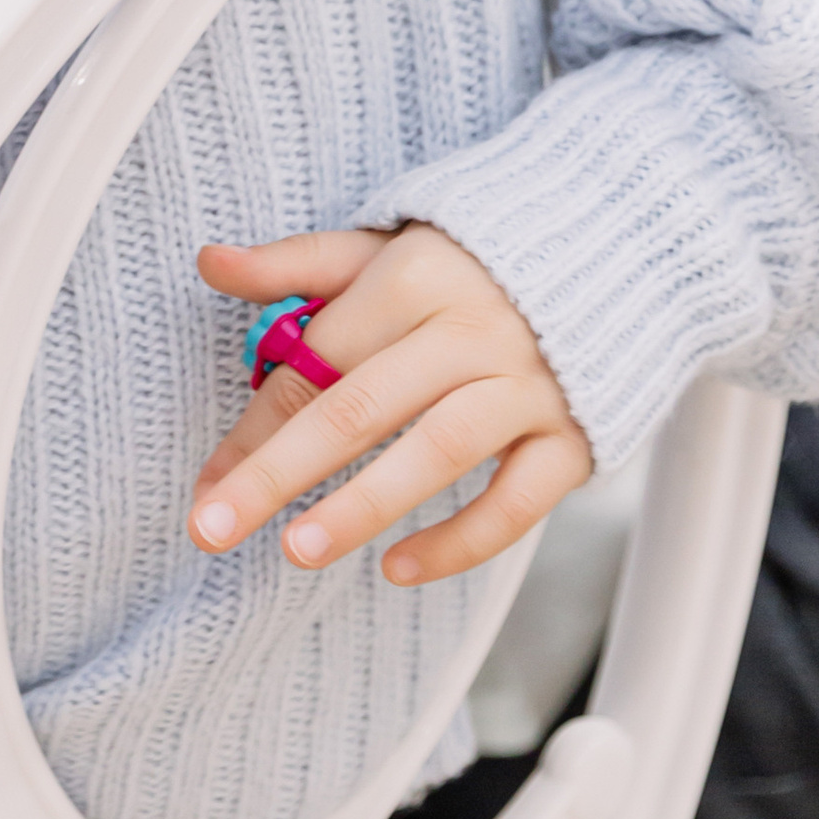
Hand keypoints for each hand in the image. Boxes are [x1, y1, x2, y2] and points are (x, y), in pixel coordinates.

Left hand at [191, 224, 589, 585]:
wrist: (611, 257)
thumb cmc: (470, 262)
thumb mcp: (382, 248)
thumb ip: (297, 263)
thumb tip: (211, 261)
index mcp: (414, 277)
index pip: (317, 359)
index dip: (256, 425)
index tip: (207, 485)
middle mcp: (471, 329)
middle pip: (360, 407)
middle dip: (280, 472)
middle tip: (213, 528)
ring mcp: (528, 385)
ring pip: (436, 452)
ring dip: (363, 506)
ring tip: (296, 551)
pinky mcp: (573, 437)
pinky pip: (517, 503)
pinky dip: (461, 541)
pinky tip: (399, 569)